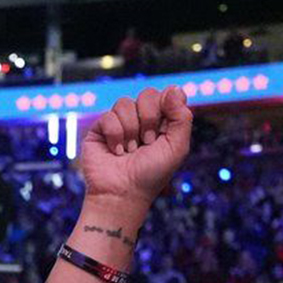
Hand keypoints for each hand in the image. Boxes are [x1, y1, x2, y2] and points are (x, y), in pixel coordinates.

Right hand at [78, 85, 193, 212]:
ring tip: (130, 150)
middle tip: (147, 141)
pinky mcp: (100, 129)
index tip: (164, 126)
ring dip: (131, 131)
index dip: (166, 104)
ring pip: (125, 103)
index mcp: (163, 121)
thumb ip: (182, 118)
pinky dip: (115, 136)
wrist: (123, 193)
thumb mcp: (177, 147)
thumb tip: (174, 89)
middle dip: (149, 119)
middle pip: (147, 94)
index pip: (167, 94)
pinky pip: (108, 116)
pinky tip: (116, 151)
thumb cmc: (152, 174)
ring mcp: (120, 122)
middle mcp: (141, 118)